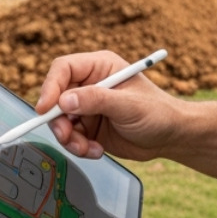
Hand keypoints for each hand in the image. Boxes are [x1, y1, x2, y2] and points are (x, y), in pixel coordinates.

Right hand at [36, 51, 187, 160]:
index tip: (46, 109)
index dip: (50, 87)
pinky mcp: (88, 126)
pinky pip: (70, 137)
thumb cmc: (157, 112)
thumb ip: (96, 100)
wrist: (170, 137)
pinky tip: (96, 150)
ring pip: (60, 121)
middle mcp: (90, 84)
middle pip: (56, 97)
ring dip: (69, 138)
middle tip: (67, 136)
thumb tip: (65, 100)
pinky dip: (78, 147)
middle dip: (58, 120)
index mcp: (100, 67)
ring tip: (87, 148)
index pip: (64, 69)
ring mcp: (87, 106)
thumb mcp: (128, 105)